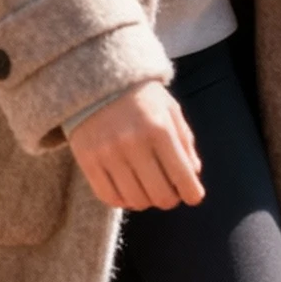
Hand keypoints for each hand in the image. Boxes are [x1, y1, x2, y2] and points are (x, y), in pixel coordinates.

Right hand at [67, 80, 203, 210]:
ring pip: (136, 200)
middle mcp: (133, 143)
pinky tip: (128, 190)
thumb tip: (193, 174)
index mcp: (159, 129)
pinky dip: (123, 201)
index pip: (182, 177)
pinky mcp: (88, 161)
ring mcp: (108, 154)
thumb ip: (185, 142)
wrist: (95, 80)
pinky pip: (109, 197)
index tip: (192, 195)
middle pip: (160, 196)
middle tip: (169, 192)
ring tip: (147, 189)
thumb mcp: (170, 110)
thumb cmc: (139, 97)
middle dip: (170, 198)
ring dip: (147, 200)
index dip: (192, 194)